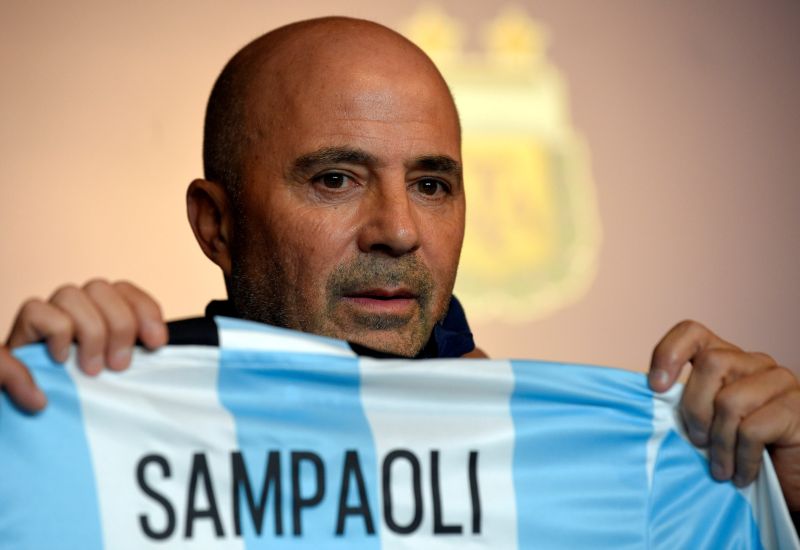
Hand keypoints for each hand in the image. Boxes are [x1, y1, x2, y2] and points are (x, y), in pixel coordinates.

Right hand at [0, 279, 167, 411]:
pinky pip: (42, 312)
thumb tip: (160, 345)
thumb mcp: (115, 366)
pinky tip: (62, 360)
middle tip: (120, 365)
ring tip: (92, 369)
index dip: (146, 312)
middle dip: (120, 327)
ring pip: (73, 295)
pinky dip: (58, 336)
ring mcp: (51, 308)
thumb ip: (134, 351)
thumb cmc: (81, 385)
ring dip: (90, 333)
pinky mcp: (27, 321)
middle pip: (103, 289)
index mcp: (103, 307)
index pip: (127, 290)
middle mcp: (78, 302)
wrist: (38, 397)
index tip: (156, 343)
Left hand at [649, 320, 799, 509]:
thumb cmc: (742, 452)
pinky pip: (752, 430)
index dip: (669, 353)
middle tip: (697, 442)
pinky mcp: (796, 408)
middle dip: (695, 409)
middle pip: (710, 364)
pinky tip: (741, 474)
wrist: (791, 479)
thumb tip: (646, 400)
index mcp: (728, 358)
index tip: (655, 387)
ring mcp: (779, 382)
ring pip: (729, 400)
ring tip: (720, 468)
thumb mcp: (707, 423)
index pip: (692, 333)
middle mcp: (755, 362)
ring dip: (718, 443)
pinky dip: (740, 459)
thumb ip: (686, 405)